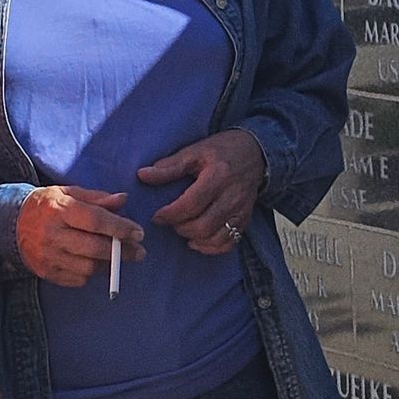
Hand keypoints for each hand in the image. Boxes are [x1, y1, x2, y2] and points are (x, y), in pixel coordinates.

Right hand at [17, 186, 145, 287]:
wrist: (10, 225)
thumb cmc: (46, 206)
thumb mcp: (68, 193)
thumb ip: (97, 198)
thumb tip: (123, 200)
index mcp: (59, 209)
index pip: (95, 221)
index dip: (120, 228)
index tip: (138, 233)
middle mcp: (52, 234)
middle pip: (95, 248)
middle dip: (122, 251)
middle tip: (139, 251)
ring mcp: (48, 256)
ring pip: (88, 267)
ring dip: (108, 264)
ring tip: (117, 257)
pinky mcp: (46, 272)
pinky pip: (78, 279)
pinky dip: (91, 273)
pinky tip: (95, 263)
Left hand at [138, 128, 266, 255]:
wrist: (256, 153)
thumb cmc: (222, 151)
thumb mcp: (195, 151)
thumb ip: (170, 166)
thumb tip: (143, 175)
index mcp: (218, 176)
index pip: (191, 204)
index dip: (170, 214)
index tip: (157, 216)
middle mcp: (232, 196)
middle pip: (203, 225)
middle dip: (180, 228)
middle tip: (170, 221)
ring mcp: (241, 211)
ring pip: (215, 238)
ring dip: (193, 238)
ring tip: (182, 228)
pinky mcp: (245, 220)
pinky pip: (228, 243)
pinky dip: (210, 247)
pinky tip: (197, 240)